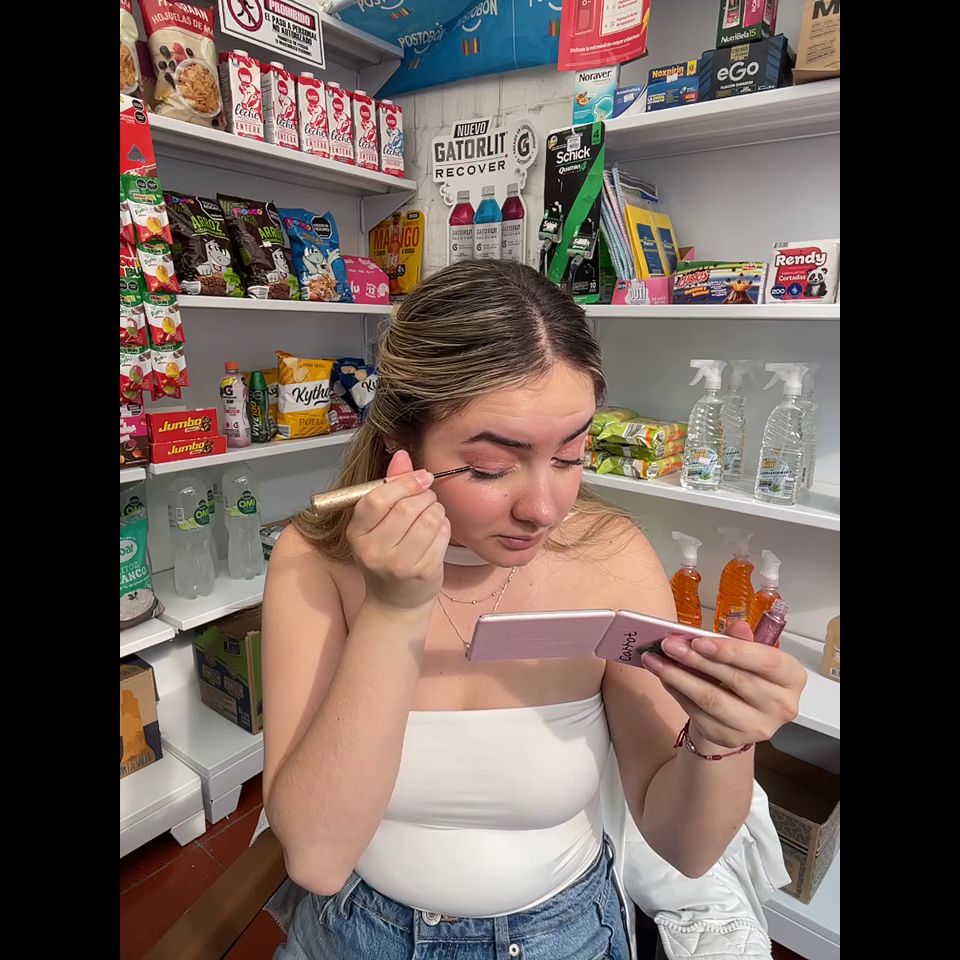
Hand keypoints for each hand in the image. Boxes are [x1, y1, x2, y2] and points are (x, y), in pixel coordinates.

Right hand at [346, 450, 450, 611]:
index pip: (377, 500)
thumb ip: (389, 485)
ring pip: (429, 520)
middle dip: (425, 495)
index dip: (404, 483)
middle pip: (407, 508)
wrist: (395, 599)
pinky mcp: (423, 572)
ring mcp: (399, 565)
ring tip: (432, 514)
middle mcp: (374, 551)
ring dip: (437, 510)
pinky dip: (445, 527)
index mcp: (357, 533)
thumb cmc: (386, 552)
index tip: (421, 477)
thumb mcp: (379, 521)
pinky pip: (443, 535)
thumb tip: (402, 454)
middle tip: (428, 497)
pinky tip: (437, 531)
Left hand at [640, 621, 806, 750]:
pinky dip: (678, 693)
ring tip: (655, 661)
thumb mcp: (748, 652)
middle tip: (668, 645)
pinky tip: (664, 678)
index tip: (698, 642)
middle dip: (696, 660)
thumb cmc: (746, 674)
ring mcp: (757, 727)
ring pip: (712, 700)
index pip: (765, 662)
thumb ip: (742, 640)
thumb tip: (736, 627)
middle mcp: (781, 706)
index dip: (731, 651)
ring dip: (678, 678)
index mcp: (791, 677)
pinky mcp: (731, 738)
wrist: (739, 710)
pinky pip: (698, 714)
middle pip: (735, 680)